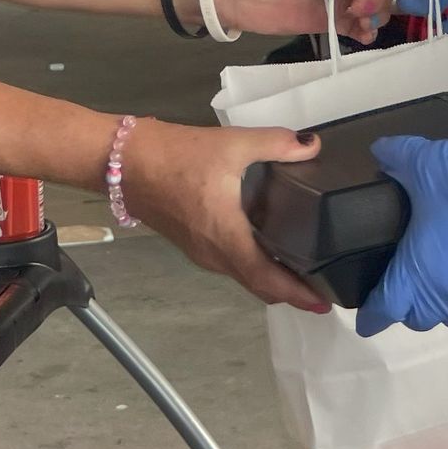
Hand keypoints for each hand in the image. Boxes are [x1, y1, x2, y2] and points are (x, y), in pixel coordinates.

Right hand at [118, 118, 331, 313]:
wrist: (121, 161)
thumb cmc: (176, 157)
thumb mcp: (231, 145)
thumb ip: (276, 144)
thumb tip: (312, 145)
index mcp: (227, 239)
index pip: (268, 280)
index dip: (297, 295)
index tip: (325, 304)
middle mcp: (214, 255)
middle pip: (257, 285)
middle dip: (290, 291)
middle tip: (323, 286)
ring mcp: (199, 252)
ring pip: (241, 275)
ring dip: (269, 278)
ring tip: (301, 267)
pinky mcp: (189, 242)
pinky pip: (228, 263)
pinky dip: (251, 264)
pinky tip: (266, 243)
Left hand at [356, 127, 447, 336]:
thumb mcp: (421, 162)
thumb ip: (395, 158)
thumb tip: (380, 151)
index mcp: (414, 276)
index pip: (384, 309)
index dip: (372, 316)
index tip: (366, 319)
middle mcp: (445, 298)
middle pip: (420, 318)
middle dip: (411, 306)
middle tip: (409, 282)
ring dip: (447, 302)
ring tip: (447, 277)